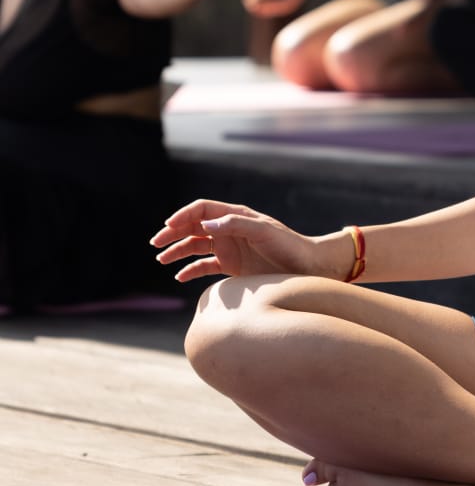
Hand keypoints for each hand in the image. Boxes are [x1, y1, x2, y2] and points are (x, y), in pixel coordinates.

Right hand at [151, 199, 352, 283]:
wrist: (307, 268)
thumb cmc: (289, 246)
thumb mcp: (264, 232)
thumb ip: (235, 224)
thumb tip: (205, 223)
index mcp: (236, 216)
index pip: (202, 209)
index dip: (183, 215)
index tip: (168, 226)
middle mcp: (229, 230)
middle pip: (194, 227)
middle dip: (173, 233)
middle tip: (156, 244)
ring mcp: (230, 248)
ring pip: (196, 246)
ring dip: (177, 251)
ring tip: (161, 260)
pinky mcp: (233, 267)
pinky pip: (205, 266)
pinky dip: (190, 270)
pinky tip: (179, 277)